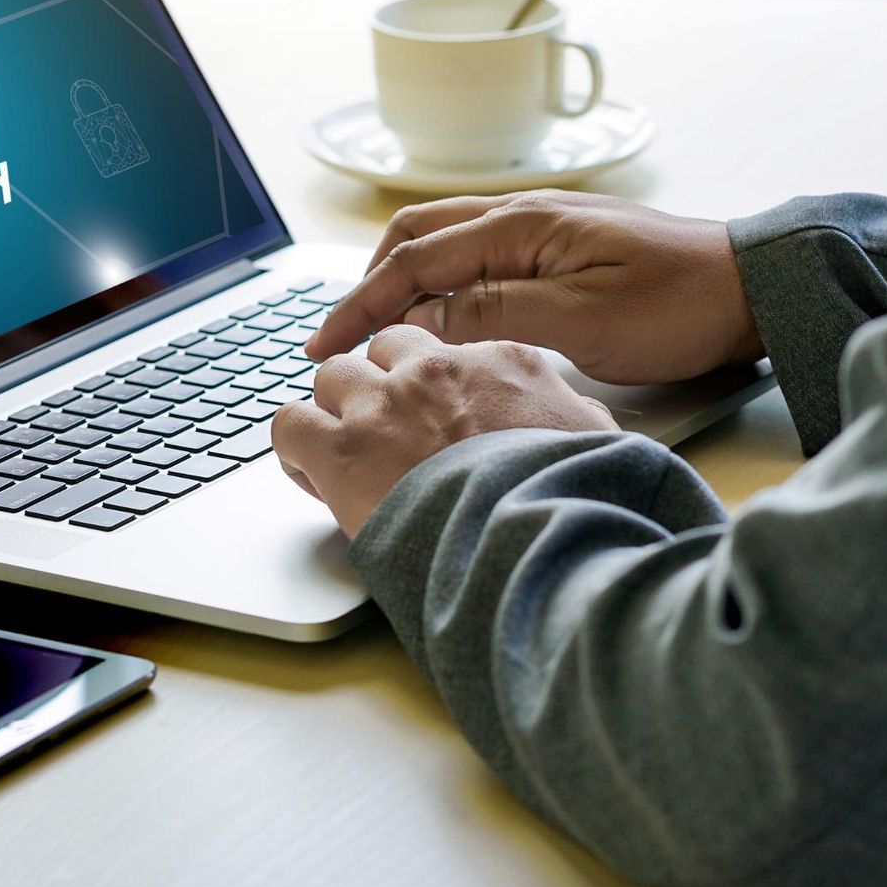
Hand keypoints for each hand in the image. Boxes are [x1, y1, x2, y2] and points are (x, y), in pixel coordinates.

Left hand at [272, 327, 615, 537]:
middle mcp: (432, 371)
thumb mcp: (596, 442)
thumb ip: (576, 419)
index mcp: (496, 362)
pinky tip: (311, 472)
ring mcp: (381, 406)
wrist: (533, 539)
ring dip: (336, 411)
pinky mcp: (340, 448)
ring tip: (347, 453)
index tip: (431, 412)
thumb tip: (584, 425)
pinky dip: (295, 446)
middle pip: (381, 349)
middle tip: (386, 431)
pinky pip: (289, 423)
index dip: (429, 380)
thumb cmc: (570, 498)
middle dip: (379, 384)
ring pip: (330, 375)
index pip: (442, 347)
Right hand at [304, 189, 763, 384]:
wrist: (753, 289)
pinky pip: (474, 252)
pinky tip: (438, 312)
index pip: (412, 263)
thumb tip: (420, 316)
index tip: (320, 345)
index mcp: (517, 227)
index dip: (358, 305)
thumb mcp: (580, 321)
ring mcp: (539, 225)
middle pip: (413, 237)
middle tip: (338, 337)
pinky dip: (437, 279)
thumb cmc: (678, 306)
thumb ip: (492, 313)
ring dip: (399, 279)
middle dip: (365, 284)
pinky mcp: (558, 244)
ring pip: (441, 241)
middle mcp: (520, 214)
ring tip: (376, 327)